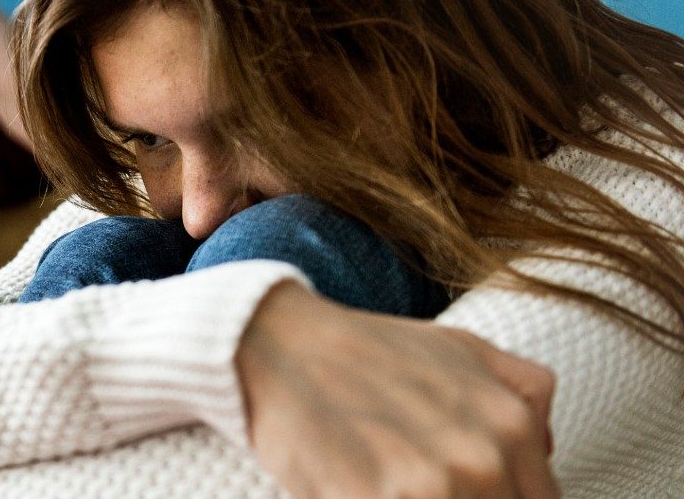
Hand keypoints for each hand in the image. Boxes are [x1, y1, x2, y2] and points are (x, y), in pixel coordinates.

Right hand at [237, 282, 558, 497]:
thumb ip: (525, 390)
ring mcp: (427, 487)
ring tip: (392, 483)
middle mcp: (481, 460)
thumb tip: (547, 446)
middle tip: (421, 483)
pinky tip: (361, 488)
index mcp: (512, 426)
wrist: (280, 343)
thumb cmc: (366, 349)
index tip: (469, 492)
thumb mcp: (462, 347)